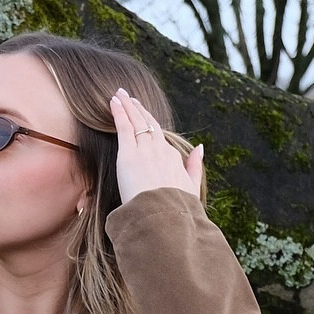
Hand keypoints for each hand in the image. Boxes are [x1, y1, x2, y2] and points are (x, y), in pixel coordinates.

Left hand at [109, 88, 203, 205]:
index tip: (143, 118)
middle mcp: (161, 151)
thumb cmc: (176, 211)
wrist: (164, 219)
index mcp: (173, 159)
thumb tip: (200, 148)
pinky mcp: (129, 156)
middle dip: (138, 109)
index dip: (150, 126)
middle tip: (129, 97)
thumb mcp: (192, 189)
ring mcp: (145, 152)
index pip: (159, 138)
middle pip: (149, 124)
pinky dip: (119, 113)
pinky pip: (125, 128)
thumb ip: (195, 167)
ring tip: (119, 95)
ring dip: (127, 107)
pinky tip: (113, 102)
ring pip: (137, 122)